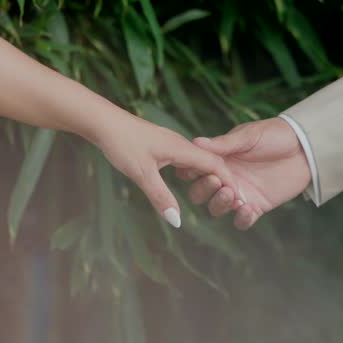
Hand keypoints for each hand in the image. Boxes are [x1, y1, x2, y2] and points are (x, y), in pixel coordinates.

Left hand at [95, 113, 239, 227]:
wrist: (104, 122)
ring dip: (209, 175)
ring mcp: (172, 143)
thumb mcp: (142, 174)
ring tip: (216, 192)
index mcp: (182, 149)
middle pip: (211, 162)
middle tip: (231, 200)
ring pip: (198, 159)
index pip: (216, 164)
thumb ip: (160, 197)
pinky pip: (187, 158)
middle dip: (223, 180)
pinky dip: (194, 170)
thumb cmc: (123, 144)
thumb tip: (177, 221)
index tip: (238, 198)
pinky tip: (189, 178)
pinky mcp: (162, 144)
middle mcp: (181, 144)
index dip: (228, 181)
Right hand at [177, 117, 311, 229]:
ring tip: (233, 194)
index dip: (189, 172)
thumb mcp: (249, 135)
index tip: (194, 169)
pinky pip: (242, 220)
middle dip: (204, 190)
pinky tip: (247, 209)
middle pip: (200, 193)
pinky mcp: (257, 206)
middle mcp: (225, 178)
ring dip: (220, 204)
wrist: (305, 147)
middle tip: (218, 181)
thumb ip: (224, 144)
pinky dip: (241, 219)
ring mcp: (240, 193)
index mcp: (219, 159)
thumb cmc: (275, 135)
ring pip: (217, 208)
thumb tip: (196, 142)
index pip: (193, 170)